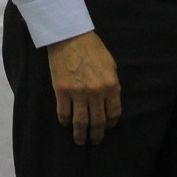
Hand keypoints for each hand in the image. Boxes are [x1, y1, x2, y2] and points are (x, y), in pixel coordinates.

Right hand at [47, 30, 120, 144]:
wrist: (70, 36)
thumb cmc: (92, 48)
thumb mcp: (110, 65)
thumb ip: (111, 85)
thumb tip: (109, 102)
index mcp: (111, 86)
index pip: (114, 113)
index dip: (111, 124)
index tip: (108, 128)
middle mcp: (96, 93)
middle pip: (98, 122)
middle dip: (97, 135)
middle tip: (95, 140)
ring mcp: (78, 93)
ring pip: (80, 122)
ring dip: (81, 135)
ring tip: (80, 140)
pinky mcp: (62, 92)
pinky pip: (64, 114)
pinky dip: (65, 122)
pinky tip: (66, 124)